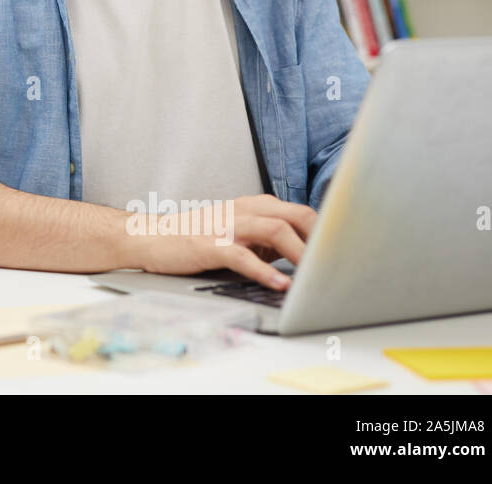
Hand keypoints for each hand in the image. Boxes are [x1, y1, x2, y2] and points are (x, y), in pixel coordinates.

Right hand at [124, 194, 317, 290]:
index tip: (341, 251)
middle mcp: (243, 210)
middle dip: (320, 238)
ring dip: (300, 252)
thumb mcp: (237, 232)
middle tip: (334, 263)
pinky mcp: (210, 245)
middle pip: (295, 215)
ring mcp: (226, 226)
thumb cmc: (195, 237)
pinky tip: (279, 284)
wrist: (150, 237)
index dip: (324, 231)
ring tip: (314, 274)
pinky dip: (264, 270)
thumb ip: (267, 239)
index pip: (299, 211)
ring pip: (274, 230)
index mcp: (252, 206)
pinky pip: (243, 256)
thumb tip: (303, 254)